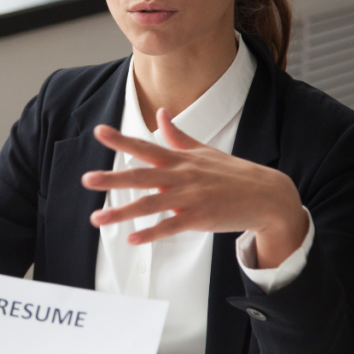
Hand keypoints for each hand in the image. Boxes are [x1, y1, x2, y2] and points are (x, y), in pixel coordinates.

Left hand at [81, 108, 308, 267]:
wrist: (266, 196)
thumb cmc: (233, 173)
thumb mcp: (204, 151)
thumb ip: (177, 135)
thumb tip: (161, 114)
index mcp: (180, 159)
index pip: (145, 146)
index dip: (121, 140)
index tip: (99, 132)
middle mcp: (182, 176)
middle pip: (141, 176)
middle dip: (112, 178)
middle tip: (87, 179)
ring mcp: (190, 198)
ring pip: (150, 204)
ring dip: (122, 212)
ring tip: (97, 218)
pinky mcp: (199, 219)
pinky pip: (170, 227)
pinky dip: (151, 233)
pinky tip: (132, 239)